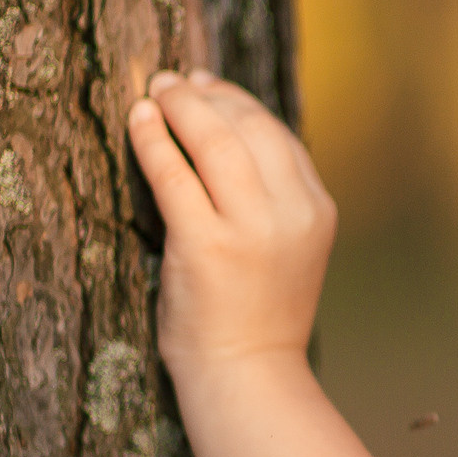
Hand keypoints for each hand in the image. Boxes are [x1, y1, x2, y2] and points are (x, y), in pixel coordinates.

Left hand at [126, 70, 337, 381]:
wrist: (248, 375)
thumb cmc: (257, 316)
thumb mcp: (289, 249)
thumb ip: (274, 201)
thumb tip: (227, 137)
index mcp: (318, 211)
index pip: (279, 137)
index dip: (239, 102)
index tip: (207, 87)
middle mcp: (292, 213)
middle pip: (250, 127)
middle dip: (208, 96)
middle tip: (173, 80)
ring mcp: (251, 229)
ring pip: (215, 140)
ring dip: (181, 106)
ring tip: (156, 90)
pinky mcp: (206, 245)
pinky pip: (173, 174)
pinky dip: (153, 140)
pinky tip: (139, 121)